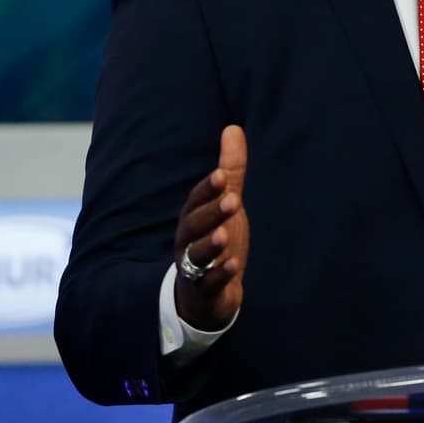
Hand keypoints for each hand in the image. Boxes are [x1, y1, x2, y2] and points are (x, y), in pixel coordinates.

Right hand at [173, 125, 249, 330]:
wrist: (206, 294)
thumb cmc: (217, 239)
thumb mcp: (225, 203)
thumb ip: (231, 170)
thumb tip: (233, 128)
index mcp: (194, 217)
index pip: (197, 200)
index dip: (208, 189)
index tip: (222, 175)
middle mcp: (189, 240)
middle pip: (194, 225)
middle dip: (212, 212)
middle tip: (234, 200)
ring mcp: (195, 267)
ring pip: (197, 255)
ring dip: (211, 244)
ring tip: (225, 235)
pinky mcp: (205, 291)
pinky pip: (209, 284)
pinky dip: (220, 276)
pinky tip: (234, 267)